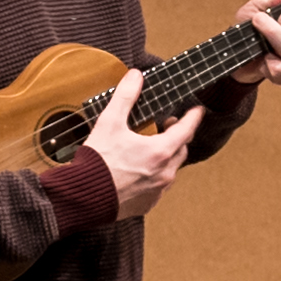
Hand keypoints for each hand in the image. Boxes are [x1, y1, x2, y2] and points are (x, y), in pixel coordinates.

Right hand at [79, 63, 192, 211]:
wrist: (84, 198)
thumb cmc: (97, 163)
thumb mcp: (110, 123)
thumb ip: (125, 97)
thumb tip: (135, 77)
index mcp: (160, 152)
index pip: (186, 130)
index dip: (193, 117)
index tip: (197, 110)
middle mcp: (164, 173)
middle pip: (181, 149)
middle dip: (178, 135)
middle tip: (167, 126)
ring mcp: (157, 191)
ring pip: (171, 169)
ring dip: (167, 156)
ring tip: (152, 146)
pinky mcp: (148, 203)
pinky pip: (159, 186)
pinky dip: (155, 175)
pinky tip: (141, 169)